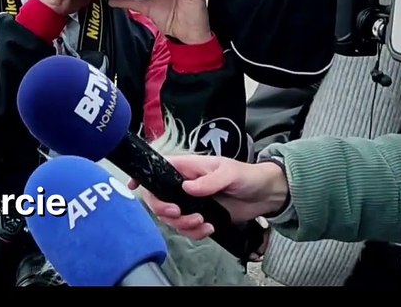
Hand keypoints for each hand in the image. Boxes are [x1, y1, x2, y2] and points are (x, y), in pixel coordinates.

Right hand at [129, 156, 289, 239]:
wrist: (264, 195)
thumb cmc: (246, 175)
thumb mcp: (229, 172)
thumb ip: (209, 180)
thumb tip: (187, 188)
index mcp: (185, 168)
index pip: (156, 170)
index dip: (143, 179)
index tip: (135, 188)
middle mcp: (182, 185)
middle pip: (157, 199)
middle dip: (165, 210)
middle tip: (179, 214)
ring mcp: (189, 202)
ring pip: (170, 218)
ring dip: (183, 225)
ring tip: (202, 223)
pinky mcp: (199, 216)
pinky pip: (186, 229)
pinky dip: (194, 233)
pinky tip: (209, 229)